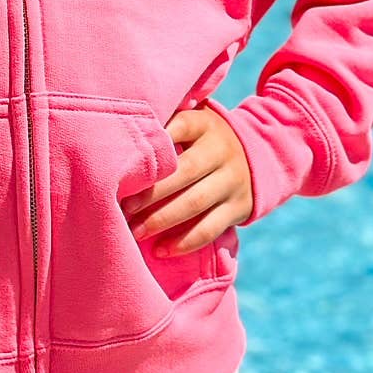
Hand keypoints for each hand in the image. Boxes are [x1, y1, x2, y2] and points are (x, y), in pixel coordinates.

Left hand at [122, 105, 253, 254]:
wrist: (256, 155)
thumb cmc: (202, 140)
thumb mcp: (191, 123)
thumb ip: (163, 124)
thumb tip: (115, 136)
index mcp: (205, 124)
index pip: (179, 127)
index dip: (152, 146)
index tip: (123, 166)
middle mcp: (221, 150)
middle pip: (185, 171)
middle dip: (150, 193)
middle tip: (122, 208)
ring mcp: (232, 180)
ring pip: (195, 203)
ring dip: (162, 220)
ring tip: (135, 232)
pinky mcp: (239, 207)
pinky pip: (210, 228)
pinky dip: (184, 242)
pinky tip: (160, 250)